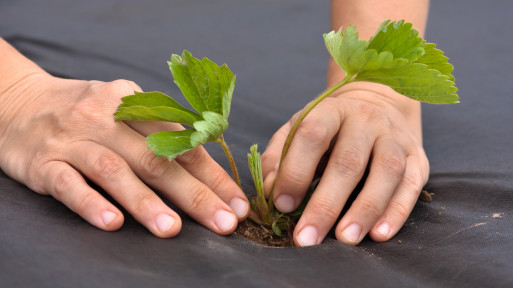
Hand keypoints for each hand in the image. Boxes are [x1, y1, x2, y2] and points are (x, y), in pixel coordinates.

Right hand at [0, 73, 248, 236]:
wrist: (18, 102)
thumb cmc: (87, 113)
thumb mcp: (125, 109)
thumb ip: (161, 133)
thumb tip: (210, 172)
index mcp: (134, 103)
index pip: (182, 143)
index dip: (213, 175)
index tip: (237, 204)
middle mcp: (106, 118)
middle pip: (156, 158)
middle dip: (194, 193)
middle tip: (222, 223)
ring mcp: (74, 139)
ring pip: (114, 171)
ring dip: (145, 202)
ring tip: (171, 230)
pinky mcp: (43, 162)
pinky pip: (68, 184)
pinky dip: (91, 203)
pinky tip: (112, 223)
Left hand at [261, 82, 428, 245]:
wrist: (377, 107)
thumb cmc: (328, 130)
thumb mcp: (297, 131)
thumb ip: (278, 157)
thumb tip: (270, 191)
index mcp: (331, 110)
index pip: (313, 134)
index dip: (295, 170)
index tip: (282, 204)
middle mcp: (366, 120)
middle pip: (348, 161)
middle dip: (326, 204)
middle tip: (307, 238)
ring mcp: (395, 138)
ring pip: (386, 172)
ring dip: (365, 209)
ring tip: (345, 240)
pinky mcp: (418, 158)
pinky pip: (411, 185)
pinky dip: (396, 212)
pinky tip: (379, 234)